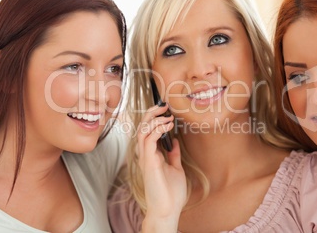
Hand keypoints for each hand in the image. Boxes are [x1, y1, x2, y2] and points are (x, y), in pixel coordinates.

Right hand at [137, 104, 186, 232]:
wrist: (167, 210)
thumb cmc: (170, 193)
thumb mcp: (175, 168)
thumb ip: (173, 155)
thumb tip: (173, 141)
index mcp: (150, 155)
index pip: (147, 131)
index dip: (154, 118)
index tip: (166, 111)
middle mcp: (145, 155)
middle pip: (142, 127)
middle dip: (151, 114)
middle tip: (164, 106)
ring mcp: (145, 158)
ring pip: (142, 131)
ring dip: (155, 120)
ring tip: (168, 115)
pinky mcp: (149, 162)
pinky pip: (149, 140)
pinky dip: (157, 129)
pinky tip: (168, 126)